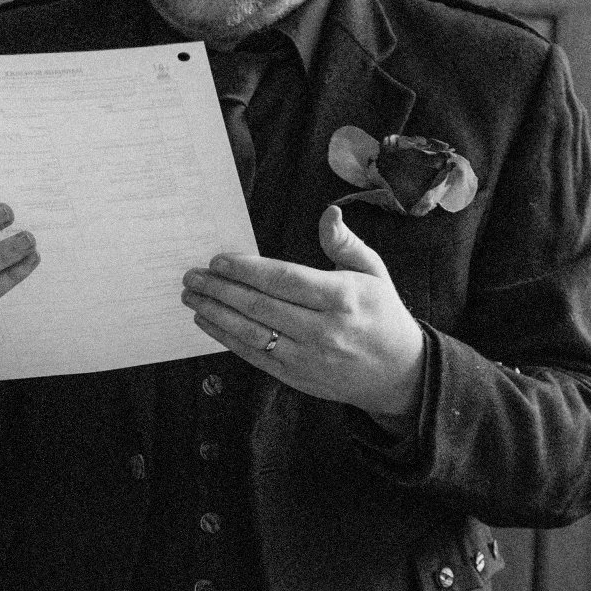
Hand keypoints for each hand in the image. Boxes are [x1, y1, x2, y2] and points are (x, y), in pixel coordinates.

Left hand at [182, 207, 426, 419]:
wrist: (398, 374)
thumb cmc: (382, 315)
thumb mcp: (373, 272)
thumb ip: (345, 243)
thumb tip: (328, 213)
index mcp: (341, 297)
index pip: (284, 280)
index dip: (247, 270)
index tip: (218, 261)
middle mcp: (322, 329)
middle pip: (260, 306)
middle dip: (221, 290)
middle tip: (192, 276)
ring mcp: (307, 357)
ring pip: (250, 334)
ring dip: (216, 314)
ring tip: (192, 297)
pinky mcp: (295, 377)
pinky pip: (253, 356)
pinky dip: (226, 339)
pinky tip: (207, 322)